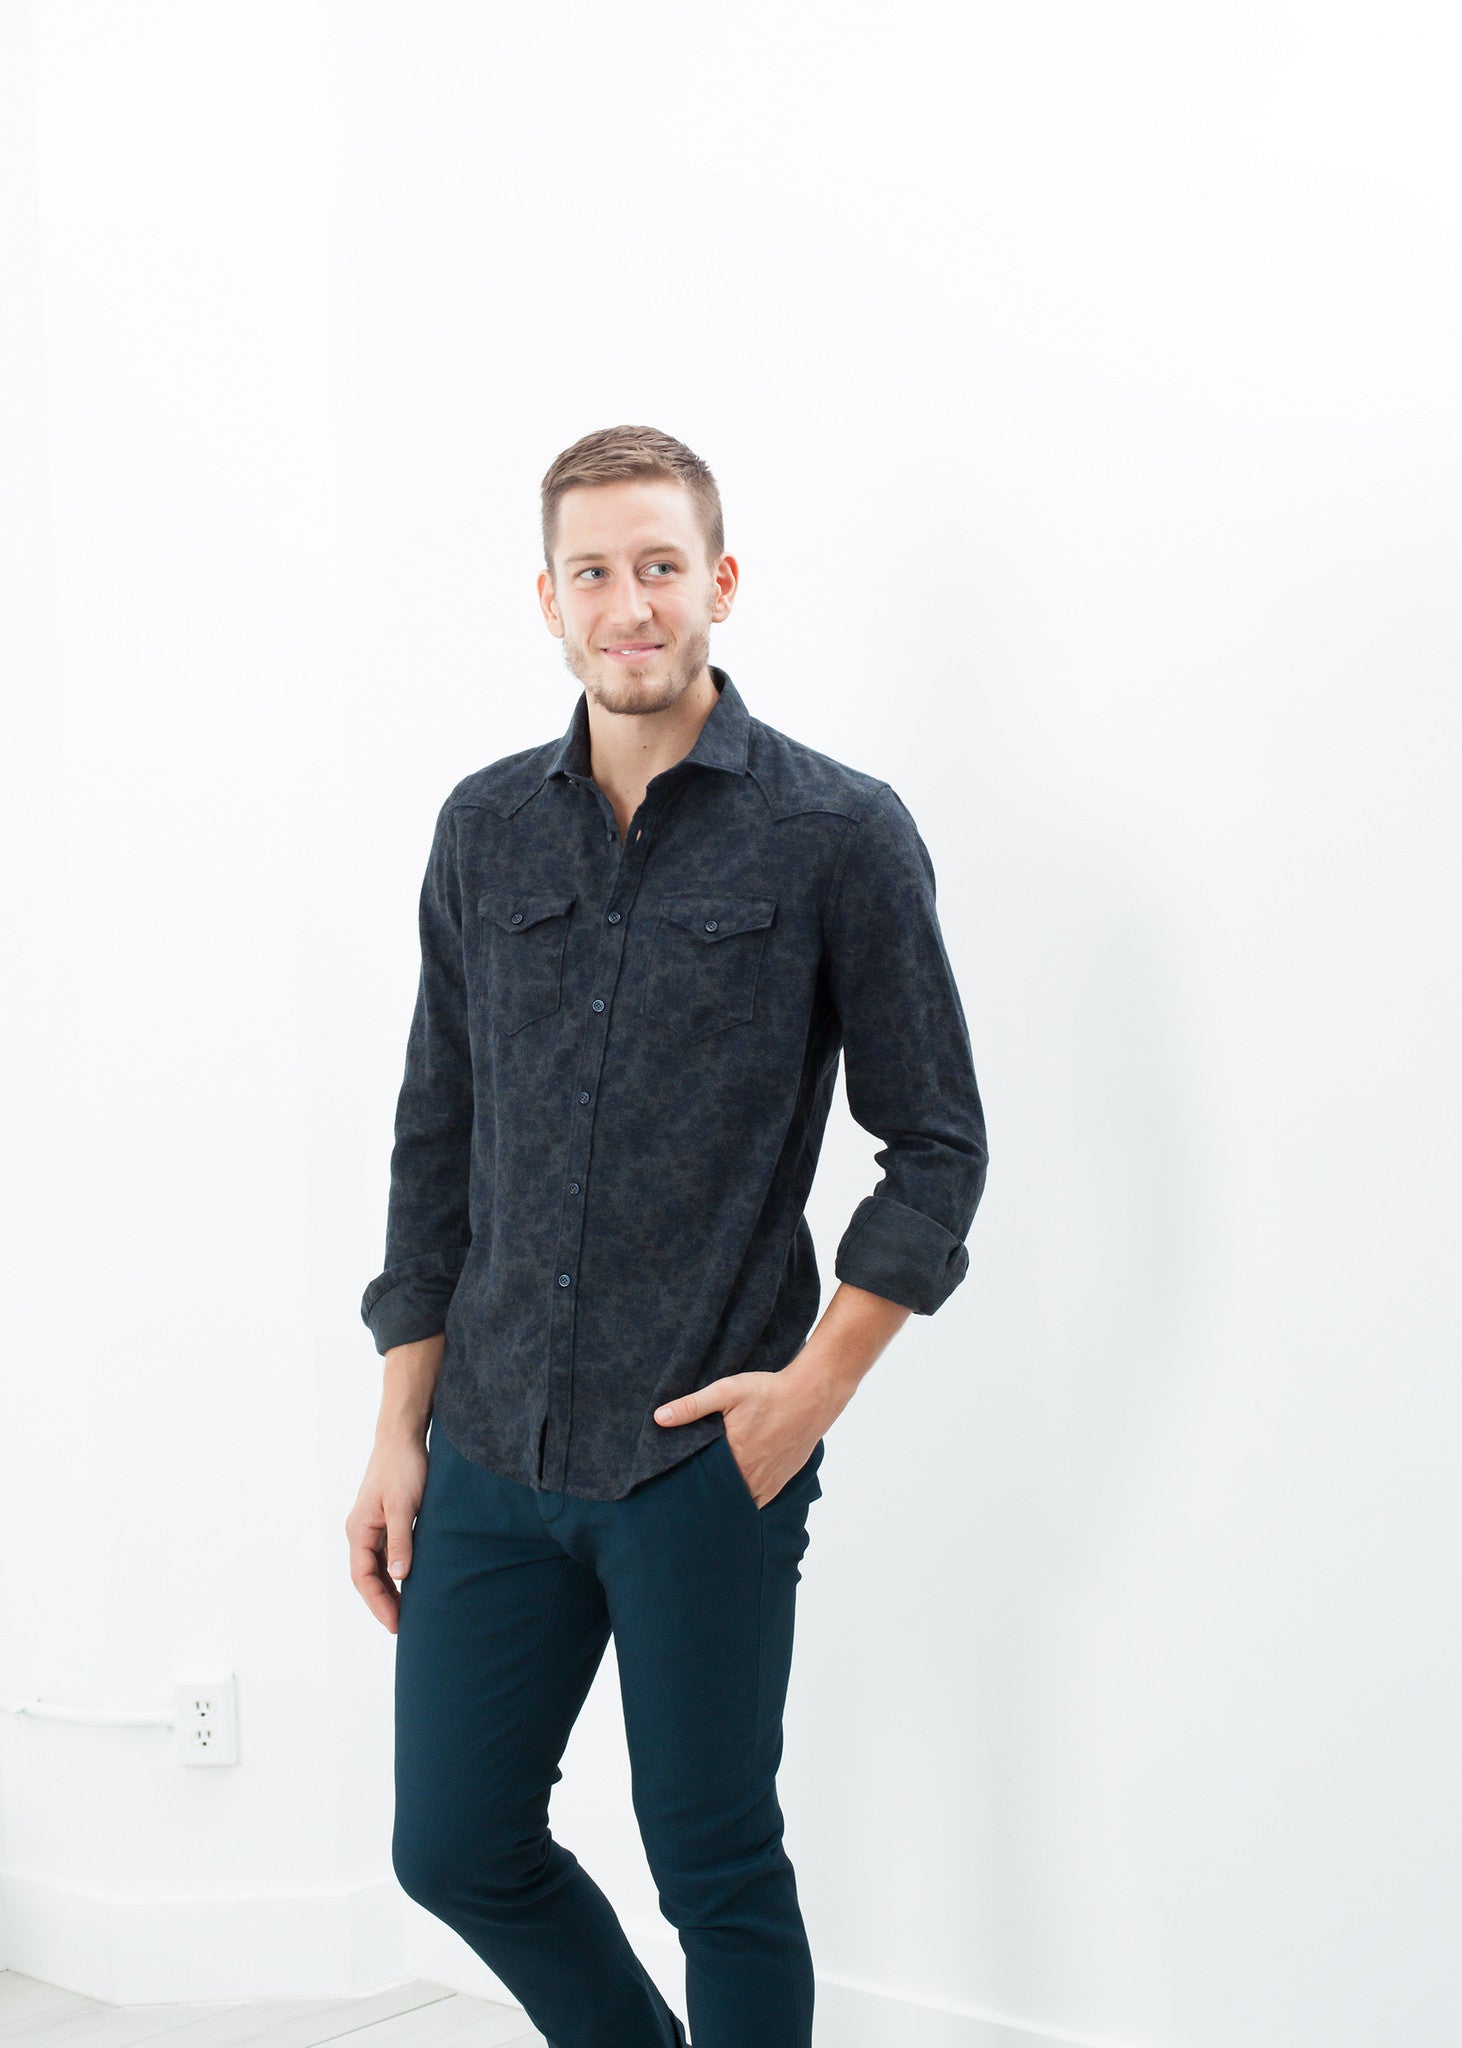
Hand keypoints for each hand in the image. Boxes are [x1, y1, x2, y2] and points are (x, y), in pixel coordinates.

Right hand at [346, 1434, 427, 1631]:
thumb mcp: (403, 1505)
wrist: (403, 1437)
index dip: (379, 1603)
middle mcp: (361, 1531)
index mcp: (359, 1530)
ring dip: (389, 1590)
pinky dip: (395, 1572)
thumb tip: (399, 1576)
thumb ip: (401, 1540)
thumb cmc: (403, 1468)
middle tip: (403, 1627)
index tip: (396, 1624)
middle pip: (367, 1577)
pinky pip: (386, 1554)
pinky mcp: (385, 1520)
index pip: (363, 1577)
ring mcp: (372, 1526)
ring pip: (376, 1567)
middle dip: (382, 1603)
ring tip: (408, 1612)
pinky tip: (411, 1582)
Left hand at [653, 1369, 826, 1508]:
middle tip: (688, 1494)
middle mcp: (750, 1475)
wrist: (811, 1396)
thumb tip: (659, 1418)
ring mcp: (767, 1482)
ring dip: (725, 1498)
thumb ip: (692, 1406)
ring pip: (739, 1501)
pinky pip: (758, 1501)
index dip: (687, 1486)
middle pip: (720, 1494)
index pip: (701, 1482)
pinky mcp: (780, 1481)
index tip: (675, 1487)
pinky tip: (735, 1493)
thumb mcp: (727, 1392)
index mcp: (732, 1457)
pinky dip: (745, 1500)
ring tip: (709, 1495)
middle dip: (705, 1495)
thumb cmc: (768, 1392)